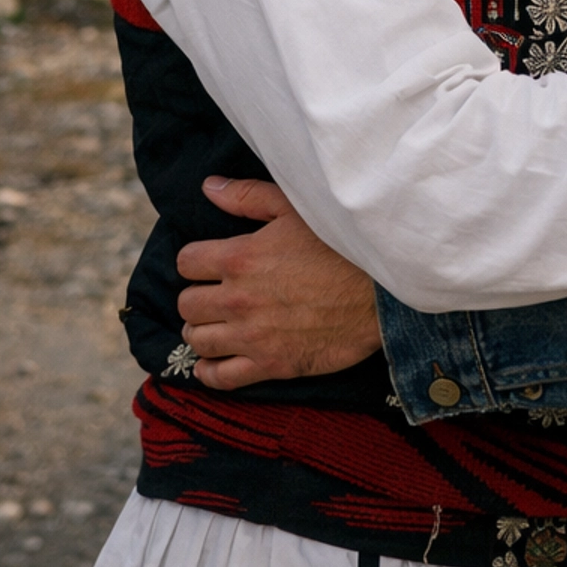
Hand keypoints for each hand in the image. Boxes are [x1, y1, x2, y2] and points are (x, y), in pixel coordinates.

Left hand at [177, 178, 380, 389]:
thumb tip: (209, 187)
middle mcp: (237, 300)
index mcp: (239, 258)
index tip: (209, 263)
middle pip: (187, 304)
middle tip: (214, 293)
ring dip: (202, 330)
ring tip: (217, 323)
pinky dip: (209, 370)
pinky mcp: (270, 366)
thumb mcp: (294, 207)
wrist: (380, 292)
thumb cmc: (340, 244)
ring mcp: (252, 337)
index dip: (195, 260)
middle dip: (197, 296)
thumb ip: (246, 197)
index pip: (186, 263)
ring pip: (198, 340)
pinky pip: (219, 378)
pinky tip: (214, 360)